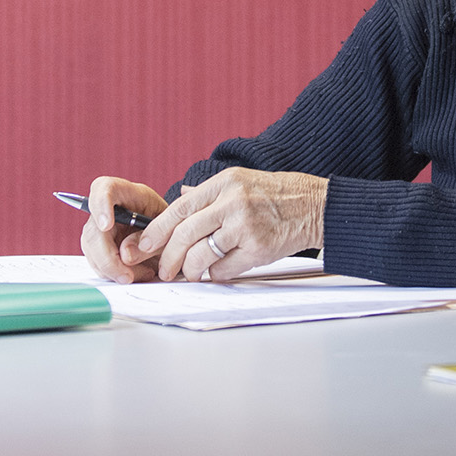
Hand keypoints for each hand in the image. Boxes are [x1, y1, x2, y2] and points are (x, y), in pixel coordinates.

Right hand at [79, 176, 167, 281]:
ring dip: (111, 269)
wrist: (172, 238)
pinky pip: (97, 262)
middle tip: (126, 276)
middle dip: (107, 257)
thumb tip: (124, 256)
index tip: (106, 225)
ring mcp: (101, 227)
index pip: (104, 187)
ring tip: (137, 276)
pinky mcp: (100, 247)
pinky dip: (113, 274)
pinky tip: (132, 275)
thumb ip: (152, 241)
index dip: (100, 204)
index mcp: (127, 193)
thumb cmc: (172, 226)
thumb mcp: (170, 230)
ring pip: (91, 248)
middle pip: (93, 228)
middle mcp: (109, 208)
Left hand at [134, 167, 326, 281]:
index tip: (142, 245)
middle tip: (163, 270)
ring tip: (189, 275)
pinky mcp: (258, 249)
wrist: (313, 205)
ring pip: (201, 255)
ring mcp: (245, 226)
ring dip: (190, 271)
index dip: (156, 230)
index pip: (179, 208)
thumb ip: (207, 192)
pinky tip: (216, 272)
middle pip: (185, 234)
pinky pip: (224, 269)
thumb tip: (180, 197)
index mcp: (223, 184)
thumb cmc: (275, 194)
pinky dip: (215, 274)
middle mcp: (232, 203)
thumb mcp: (239, 181)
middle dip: (167, 257)